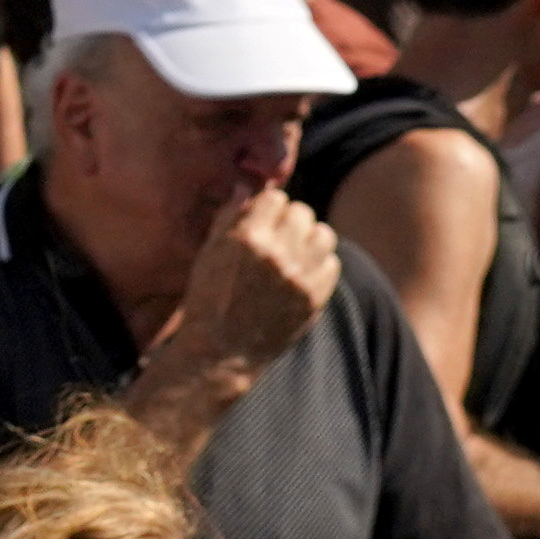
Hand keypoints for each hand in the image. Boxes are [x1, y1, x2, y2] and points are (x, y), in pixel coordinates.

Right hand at [149, 189, 341, 394]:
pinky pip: (331, 263)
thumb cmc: (209, 297)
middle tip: (278, 237)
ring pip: (323, 235)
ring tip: (293, 253)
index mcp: (247, 239)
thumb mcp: (208, 252)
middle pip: (302, 213)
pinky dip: (318, 265)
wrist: (221, 351)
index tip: (262, 220)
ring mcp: (300, 278)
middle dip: (289, 221)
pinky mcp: (315, 298)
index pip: (275, 198)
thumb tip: (248, 186)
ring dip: (309, 240)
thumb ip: (230, 216)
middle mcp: (277, 255)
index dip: (267, 208)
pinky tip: (300, 274)